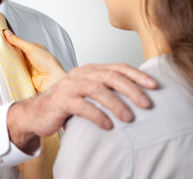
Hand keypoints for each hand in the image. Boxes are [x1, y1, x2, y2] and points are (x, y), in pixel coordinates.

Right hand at [0, 30, 65, 92]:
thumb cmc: (47, 63)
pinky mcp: (22, 74)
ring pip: (9, 58)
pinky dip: (3, 63)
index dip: (5, 39)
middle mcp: (28, 56)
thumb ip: (18, 41)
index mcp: (32, 48)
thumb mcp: (32, 48)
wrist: (52, 80)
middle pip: (10, 50)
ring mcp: (24, 65)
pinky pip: (10, 67)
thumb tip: (7, 33)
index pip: (15, 42)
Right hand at [7, 63, 157, 150]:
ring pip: (97, 89)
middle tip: (147, 104)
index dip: (137, 75)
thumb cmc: (68, 105)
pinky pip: (81, 106)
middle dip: (131, 89)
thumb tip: (140, 96)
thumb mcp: (89, 94)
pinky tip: (108, 125)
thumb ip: (108, 91)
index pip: (117, 67)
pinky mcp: (60, 100)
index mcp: (90, 70)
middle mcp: (80, 74)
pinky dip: (97, 115)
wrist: (37, 114)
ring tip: (129, 118)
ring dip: (116, 103)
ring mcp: (69, 86)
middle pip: (110, 76)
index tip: (155, 86)